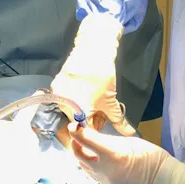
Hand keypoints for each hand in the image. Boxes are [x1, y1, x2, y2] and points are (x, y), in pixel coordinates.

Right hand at [51, 14, 134, 135]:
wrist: (92, 50)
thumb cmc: (102, 76)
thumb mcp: (111, 101)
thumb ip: (117, 120)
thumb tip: (129, 133)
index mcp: (78, 113)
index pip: (85, 133)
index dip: (96, 132)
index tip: (102, 126)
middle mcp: (64, 107)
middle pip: (76, 123)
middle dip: (89, 121)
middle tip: (101, 113)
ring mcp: (58, 97)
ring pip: (70, 113)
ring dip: (82, 112)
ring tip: (95, 102)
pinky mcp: (55, 87)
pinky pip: (65, 101)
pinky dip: (75, 101)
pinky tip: (86, 94)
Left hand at [69, 123, 184, 183]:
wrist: (164, 183)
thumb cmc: (151, 157)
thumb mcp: (129, 142)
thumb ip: (109, 141)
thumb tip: (95, 138)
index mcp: (112, 154)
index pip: (86, 141)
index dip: (76, 132)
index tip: (74, 125)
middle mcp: (105, 171)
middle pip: (79, 156)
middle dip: (75, 144)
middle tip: (78, 135)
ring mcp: (105, 183)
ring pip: (85, 167)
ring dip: (84, 156)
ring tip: (89, 147)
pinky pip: (95, 177)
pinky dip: (95, 167)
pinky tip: (102, 162)